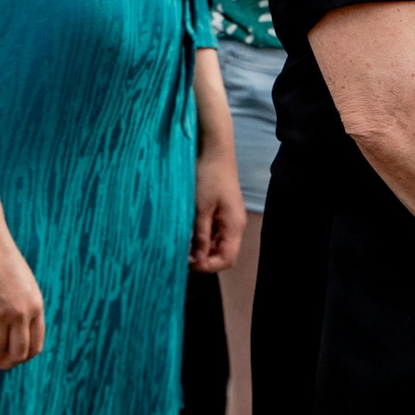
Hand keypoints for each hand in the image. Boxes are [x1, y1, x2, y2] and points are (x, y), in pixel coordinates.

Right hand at [0, 224, 44, 369]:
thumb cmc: (2, 258)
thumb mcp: (26, 282)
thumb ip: (27, 306)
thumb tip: (20, 332)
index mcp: (35, 305)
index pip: (35, 346)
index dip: (22, 358)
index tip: (11, 358)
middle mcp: (20, 313)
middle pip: (17, 354)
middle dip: (5, 362)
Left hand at [189, 139, 245, 272]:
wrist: (213, 148)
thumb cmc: (209, 176)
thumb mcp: (201, 208)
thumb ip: (201, 236)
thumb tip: (199, 261)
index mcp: (234, 225)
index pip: (227, 259)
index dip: (209, 266)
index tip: (188, 263)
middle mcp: (234, 224)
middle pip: (222, 253)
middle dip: (203, 258)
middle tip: (180, 255)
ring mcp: (227, 216)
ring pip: (215, 242)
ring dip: (200, 247)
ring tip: (180, 244)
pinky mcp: (219, 209)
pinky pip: (212, 230)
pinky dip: (200, 235)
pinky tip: (186, 232)